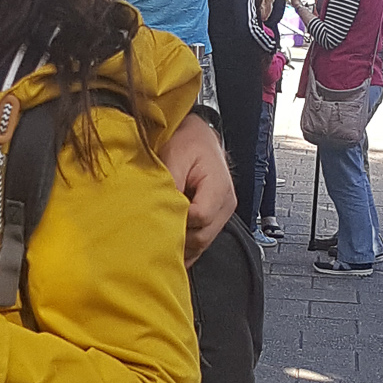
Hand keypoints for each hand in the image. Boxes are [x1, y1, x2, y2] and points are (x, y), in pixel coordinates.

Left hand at [159, 113, 236, 263]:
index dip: (179, 220)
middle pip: (202, 236)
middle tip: (156, 229)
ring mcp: (222, 213)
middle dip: (178, 236)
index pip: (201, 217)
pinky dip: (186, 245)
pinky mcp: (215, 217)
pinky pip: (202, 241)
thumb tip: (163, 210)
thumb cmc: (188, 143)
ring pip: (202, 242)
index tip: (160, 215)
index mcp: (219, 187)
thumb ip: (171, 184)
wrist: (197, 137)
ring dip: (181, 243)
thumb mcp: (175, 156)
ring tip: (161, 234)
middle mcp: (226, 203)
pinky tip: (172, 243)